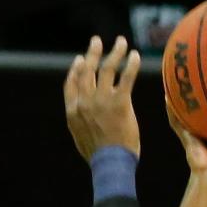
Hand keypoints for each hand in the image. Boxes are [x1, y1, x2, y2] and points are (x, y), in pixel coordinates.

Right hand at [64, 36, 140, 159]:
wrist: (110, 165)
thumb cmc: (98, 157)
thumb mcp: (80, 139)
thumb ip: (79, 122)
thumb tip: (81, 115)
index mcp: (73, 111)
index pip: (71, 84)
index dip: (75, 70)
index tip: (79, 60)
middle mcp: (85, 102)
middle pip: (87, 71)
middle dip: (92, 53)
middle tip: (97, 41)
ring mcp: (102, 101)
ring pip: (107, 69)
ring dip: (114, 52)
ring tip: (121, 42)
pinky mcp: (120, 103)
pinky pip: (126, 78)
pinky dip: (131, 64)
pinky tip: (135, 56)